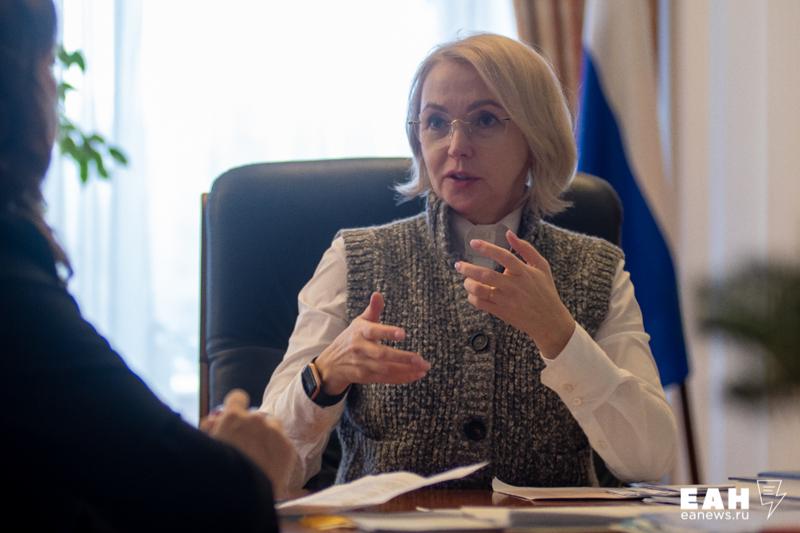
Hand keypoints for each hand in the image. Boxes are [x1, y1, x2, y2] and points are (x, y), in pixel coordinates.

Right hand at [201, 389, 297, 498]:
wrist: (241, 498)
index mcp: (232, 417)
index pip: (237, 397)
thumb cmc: (217, 474)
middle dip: (251, 427)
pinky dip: (276, 451)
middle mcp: (255, 419)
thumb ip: (211, 429)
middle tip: (245, 446)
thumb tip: (214, 420)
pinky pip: (281, 442)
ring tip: (257, 458)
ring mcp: (273, 433)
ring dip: (266, 436)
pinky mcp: (287, 448)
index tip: (235, 417)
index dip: (236, 407)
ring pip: (271, 426)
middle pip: (255, 415)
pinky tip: (267, 466)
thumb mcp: (208, 446)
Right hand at [314, 292, 430, 394]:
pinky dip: (401, 378)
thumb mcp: (359, 322)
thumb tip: (378, 294)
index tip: (403, 334)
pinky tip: (415, 375)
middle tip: (421, 359)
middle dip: (403, 358)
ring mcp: (362, 365)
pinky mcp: (366, 377)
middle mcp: (360, 349)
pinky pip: (386, 379)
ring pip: (386, 369)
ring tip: (423, 368)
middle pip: (382, 354)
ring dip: (406, 370)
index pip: (374, 332)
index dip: (388, 332)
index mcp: (360, 332)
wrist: (331, 364)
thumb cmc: (351, 338)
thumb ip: (373, 309)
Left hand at [454, 230, 574, 357]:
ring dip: (469, 284)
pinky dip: (472, 298)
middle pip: (486, 274)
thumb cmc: (545, 290)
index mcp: (523, 272)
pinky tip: (472, 293)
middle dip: (468, 268)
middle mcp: (514, 286)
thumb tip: (509, 233)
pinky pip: (481, 304)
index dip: (487, 248)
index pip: (503, 256)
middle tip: (458, 265)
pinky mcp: (502, 312)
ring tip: (466, 280)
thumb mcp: (541, 267)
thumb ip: (525, 248)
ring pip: (480, 291)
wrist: (549, 320)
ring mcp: (506, 300)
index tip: (473, 242)